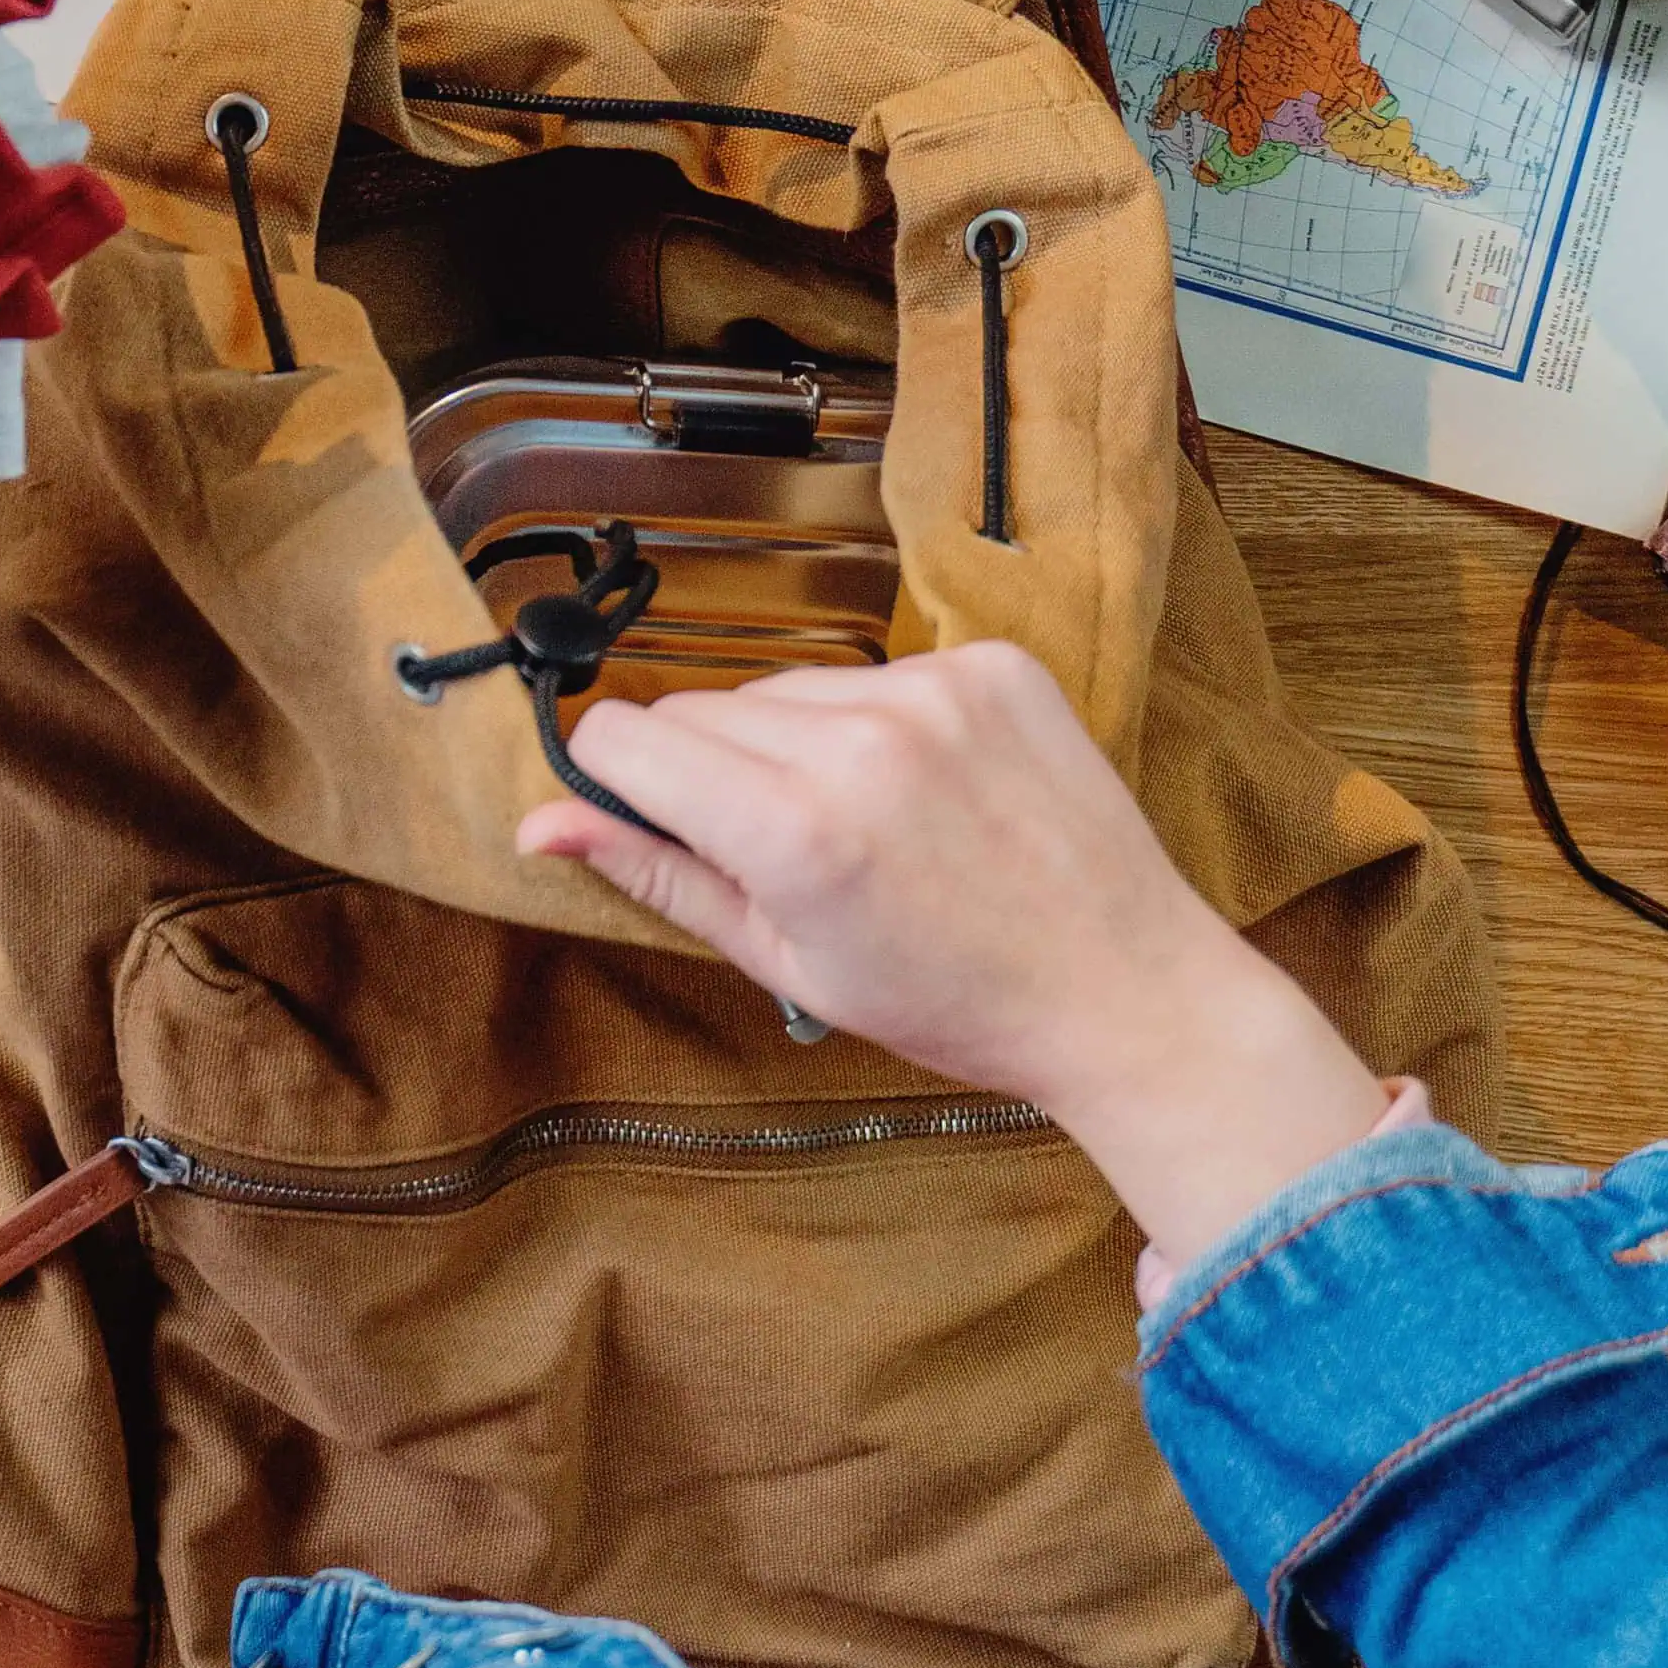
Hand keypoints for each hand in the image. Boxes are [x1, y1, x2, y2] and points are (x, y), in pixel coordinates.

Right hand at [518, 643, 1402, 1264]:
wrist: (1122, 989)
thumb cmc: (958, 1002)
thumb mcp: (787, 962)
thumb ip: (660, 876)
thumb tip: (544, 826)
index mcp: (792, 829)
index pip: (624, 736)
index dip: (616, 781)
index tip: (645, 816)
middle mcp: (858, 739)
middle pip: (699, 708)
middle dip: (709, 771)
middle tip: (778, 851)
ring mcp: (932, 691)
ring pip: (786, 687)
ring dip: (793, 743)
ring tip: (864, 825)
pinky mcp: (991, 665)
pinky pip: (878, 672)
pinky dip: (880, 722)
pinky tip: (926, 791)